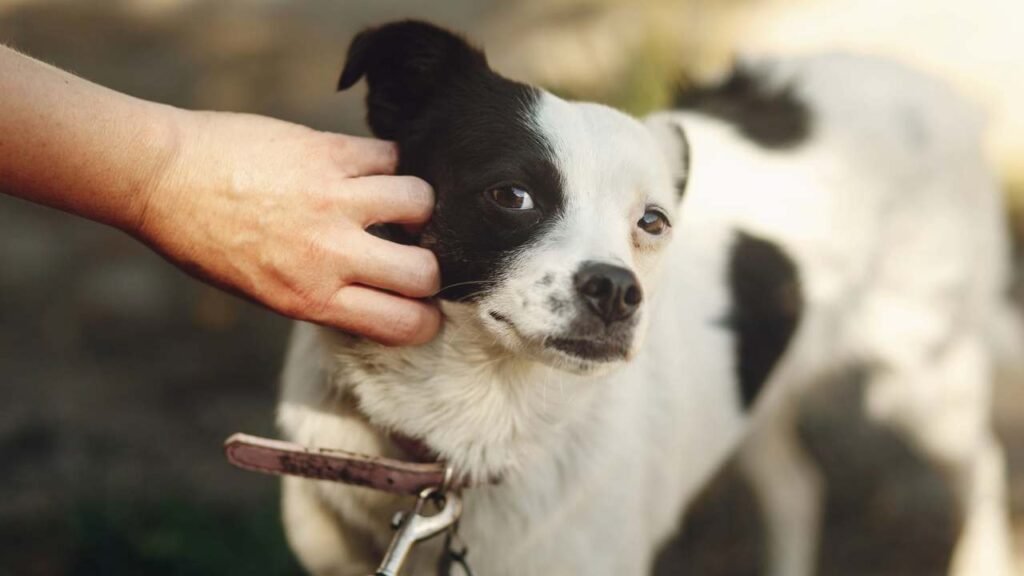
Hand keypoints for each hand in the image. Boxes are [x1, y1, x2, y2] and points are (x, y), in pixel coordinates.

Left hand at [137, 111, 440, 344]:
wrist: (161, 177)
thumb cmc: (204, 241)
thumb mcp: (265, 292)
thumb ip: (325, 295)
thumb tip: (381, 290)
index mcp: (310, 299)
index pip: (404, 324)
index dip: (427, 318)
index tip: (422, 305)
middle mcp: (328, 254)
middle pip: (425, 270)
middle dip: (430, 265)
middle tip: (414, 252)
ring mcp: (331, 199)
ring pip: (420, 202)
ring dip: (417, 205)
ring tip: (397, 202)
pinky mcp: (326, 152)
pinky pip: (389, 155)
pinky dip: (390, 161)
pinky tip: (372, 167)